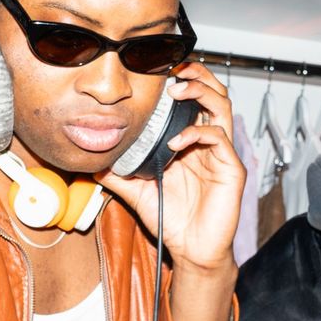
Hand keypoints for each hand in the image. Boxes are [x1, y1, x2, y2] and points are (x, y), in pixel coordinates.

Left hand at [96, 61, 245, 274]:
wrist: (192, 251)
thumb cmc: (173, 220)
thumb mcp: (136, 191)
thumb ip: (116, 173)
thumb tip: (89, 161)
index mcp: (190, 142)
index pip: (193, 100)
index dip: (181, 80)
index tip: (159, 71)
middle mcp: (209, 143)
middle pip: (215, 93)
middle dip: (197, 75)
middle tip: (174, 70)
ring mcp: (222, 155)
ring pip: (223, 107)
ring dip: (201, 93)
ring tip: (178, 91)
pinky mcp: (231, 170)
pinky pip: (218, 139)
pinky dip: (196, 133)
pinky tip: (175, 142)